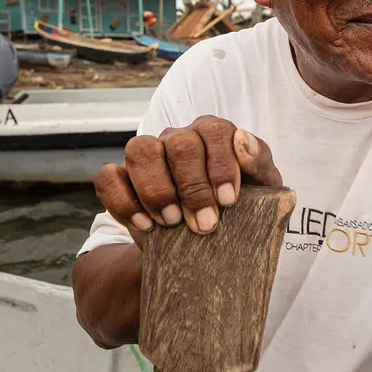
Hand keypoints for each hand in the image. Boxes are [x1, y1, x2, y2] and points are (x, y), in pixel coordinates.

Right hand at [94, 116, 281, 237]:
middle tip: (205, 224)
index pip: (215, 131)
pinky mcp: (122, 178)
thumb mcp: (263, 188)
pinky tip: (144, 225)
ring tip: (172, 223)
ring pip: (139, 150)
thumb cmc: (242, 207)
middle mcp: (178, 137)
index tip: (228, 201)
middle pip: (179, 144)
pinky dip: (123, 201)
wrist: (211, 240)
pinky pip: (108, 177)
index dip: (221, 165)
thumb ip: (259, 162)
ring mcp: (148, 155)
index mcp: (212, 132)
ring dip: (156, 190)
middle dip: (192, 187)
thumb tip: (242, 139)